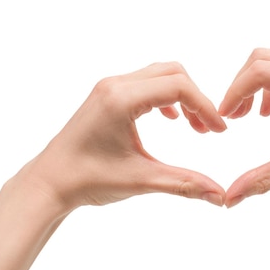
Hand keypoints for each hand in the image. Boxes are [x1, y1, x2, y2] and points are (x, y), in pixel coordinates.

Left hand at [21, 62, 226, 210]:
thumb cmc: (86, 180)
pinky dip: (166, 97)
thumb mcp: (141, 180)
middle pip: (172, 72)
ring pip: (159, 75)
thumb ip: (184, 184)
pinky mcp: (107, 96)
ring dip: (183, 96)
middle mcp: (114, 85)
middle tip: (208, 130)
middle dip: (197, 98)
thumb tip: (220, 196)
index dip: (205, 107)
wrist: (49, 182)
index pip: (178, 87)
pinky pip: (145, 84)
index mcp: (121, 99)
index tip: (218, 132)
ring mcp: (109, 88)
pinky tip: (172, 119)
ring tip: (195, 127)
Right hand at [219, 48, 269, 206]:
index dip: (234, 93)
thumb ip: (262, 180)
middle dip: (240, 86)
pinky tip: (269, 113)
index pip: (260, 72)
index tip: (225, 119)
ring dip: (253, 85)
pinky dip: (268, 86)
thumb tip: (229, 198)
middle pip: (261, 58)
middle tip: (233, 118)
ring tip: (247, 116)